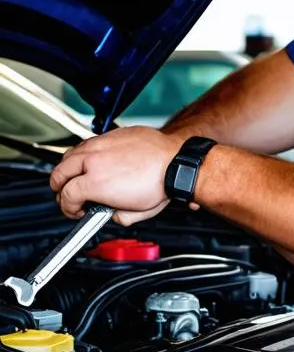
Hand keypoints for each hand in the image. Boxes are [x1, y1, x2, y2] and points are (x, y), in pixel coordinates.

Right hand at [50, 127, 178, 225]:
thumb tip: (111, 214)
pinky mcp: (112, 134)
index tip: (74, 211)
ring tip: (73, 177)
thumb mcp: (137, 213)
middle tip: (65, 195)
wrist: (178, 161)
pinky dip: (83, 153)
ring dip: (67, 168)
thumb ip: (118, 216)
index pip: (66, 196)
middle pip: (59, 173)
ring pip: (70, 154)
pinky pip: (88, 142)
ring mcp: (102, 144)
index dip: (67, 208)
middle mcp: (94, 161)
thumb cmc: (162, 183)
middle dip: (58, 188)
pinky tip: (90, 160)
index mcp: (96, 182)